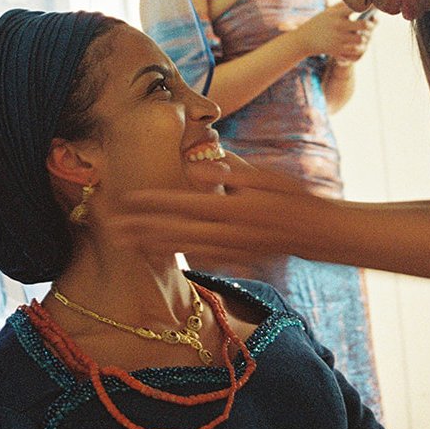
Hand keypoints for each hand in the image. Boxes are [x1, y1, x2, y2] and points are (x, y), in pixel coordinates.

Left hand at [112, 157, 341, 257]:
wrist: (317, 234)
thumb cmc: (294, 198)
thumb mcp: (266, 177)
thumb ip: (231, 172)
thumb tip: (197, 169)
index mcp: (233, 208)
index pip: (186, 204)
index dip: (155, 202)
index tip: (129, 198)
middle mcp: (227, 232)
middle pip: (176, 231)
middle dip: (142, 229)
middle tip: (111, 228)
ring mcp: (229, 249)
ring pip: (182, 248)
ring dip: (151, 245)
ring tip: (124, 243)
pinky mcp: (234, 258)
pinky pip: (197, 259)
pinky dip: (175, 256)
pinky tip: (155, 255)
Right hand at [296, 1, 374, 62]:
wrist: (304, 39)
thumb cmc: (318, 23)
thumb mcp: (328, 12)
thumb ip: (342, 6)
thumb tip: (359, 0)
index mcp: (336, 14)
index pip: (356, 7)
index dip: (368, 7)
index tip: (373, 7)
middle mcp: (338, 25)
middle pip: (364, 24)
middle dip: (370, 25)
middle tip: (369, 25)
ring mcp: (338, 38)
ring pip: (361, 39)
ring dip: (364, 38)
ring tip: (362, 36)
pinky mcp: (337, 50)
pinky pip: (354, 50)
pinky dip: (357, 47)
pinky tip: (355, 45)